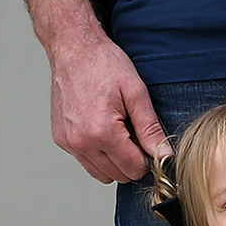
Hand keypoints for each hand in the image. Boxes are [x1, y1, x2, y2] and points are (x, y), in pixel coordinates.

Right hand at [48, 26, 166, 184]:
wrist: (73, 49)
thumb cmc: (103, 64)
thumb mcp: (136, 93)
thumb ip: (150, 128)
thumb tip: (164, 154)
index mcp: (102, 132)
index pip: (133, 168)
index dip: (146, 159)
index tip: (148, 141)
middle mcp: (81, 142)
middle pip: (117, 175)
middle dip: (131, 161)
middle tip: (134, 134)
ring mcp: (68, 142)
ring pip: (100, 173)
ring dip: (114, 161)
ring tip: (118, 132)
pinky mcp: (61, 139)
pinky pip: (85, 160)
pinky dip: (97, 153)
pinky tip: (101, 129)